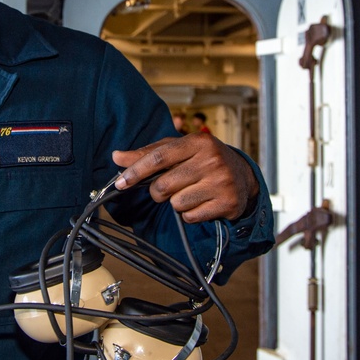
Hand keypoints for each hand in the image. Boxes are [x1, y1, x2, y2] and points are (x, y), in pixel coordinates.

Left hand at [112, 133, 259, 222]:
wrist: (243, 176)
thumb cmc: (203, 159)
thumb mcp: (179, 150)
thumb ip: (148, 153)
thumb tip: (117, 156)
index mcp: (198, 142)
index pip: (158, 158)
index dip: (136, 171)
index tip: (120, 183)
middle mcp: (212, 160)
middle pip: (163, 185)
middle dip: (158, 191)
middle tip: (170, 186)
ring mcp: (222, 182)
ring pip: (176, 203)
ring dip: (177, 202)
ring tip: (191, 192)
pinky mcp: (227, 203)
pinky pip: (191, 217)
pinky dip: (190, 214)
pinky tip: (202, 203)